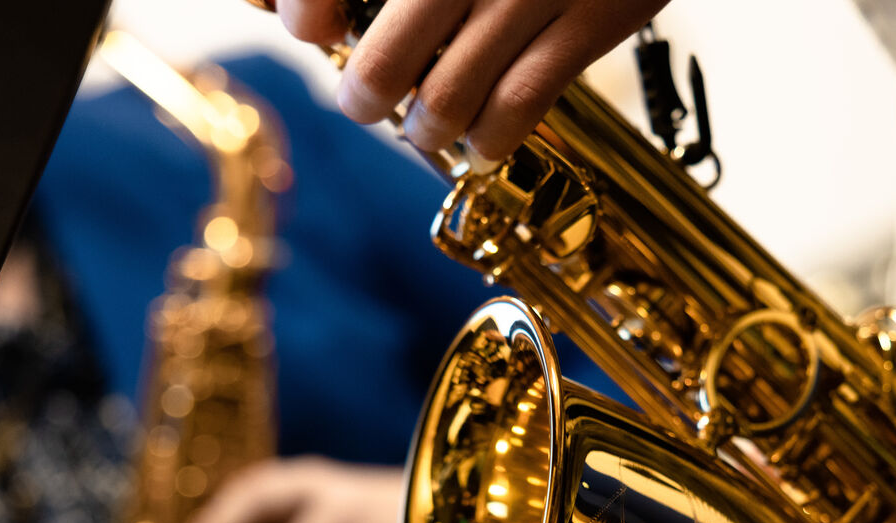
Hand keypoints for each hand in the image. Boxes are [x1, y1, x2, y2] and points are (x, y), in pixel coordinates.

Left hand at [275, 0, 671, 158]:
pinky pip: (520, 105)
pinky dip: (490, 138)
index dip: (305, 12)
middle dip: (367, 94)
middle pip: (385, 62)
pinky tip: (484, 138)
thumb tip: (304, 19)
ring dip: (427, 129)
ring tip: (428, 127)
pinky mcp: (592, 20)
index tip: (313, 31)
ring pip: (447, 98)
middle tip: (367, 101)